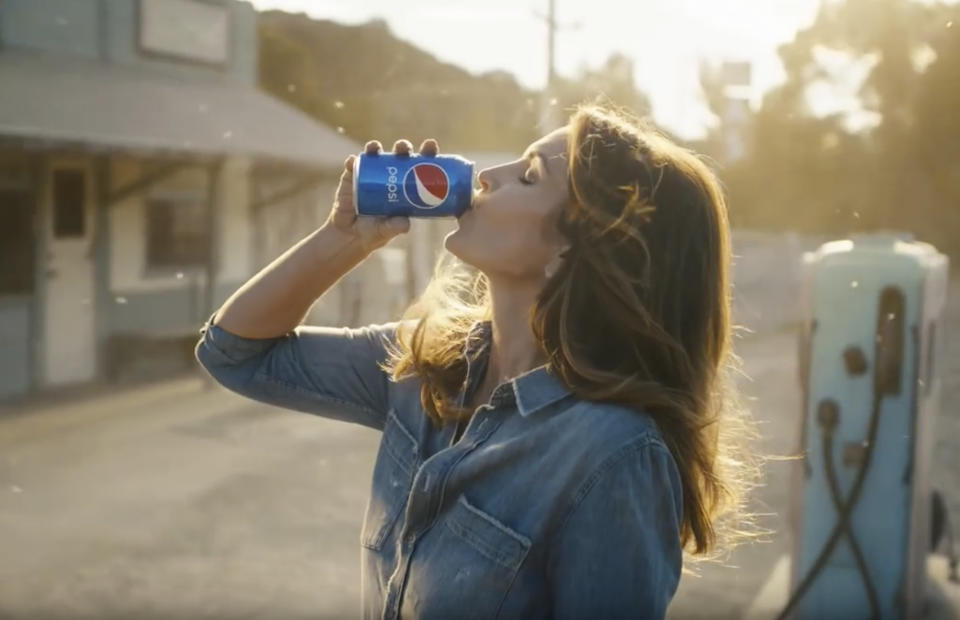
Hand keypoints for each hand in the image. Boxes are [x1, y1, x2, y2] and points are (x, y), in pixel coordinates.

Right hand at [327, 138, 439, 253]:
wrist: (350, 235)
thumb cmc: (375, 232)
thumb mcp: (386, 231)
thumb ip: (394, 227)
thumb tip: (405, 224)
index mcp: (406, 186)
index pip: (420, 166)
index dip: (426, 155)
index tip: (430, 146)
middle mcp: (389, 176)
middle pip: (399, 156)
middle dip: (403, 147)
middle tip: (403, 148)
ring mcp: (370, 174)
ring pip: (375, 155)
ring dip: (375, 148)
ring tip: (375, 148)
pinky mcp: (351, 177)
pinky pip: (352, 166)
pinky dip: (352, 162)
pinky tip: (353, 161)